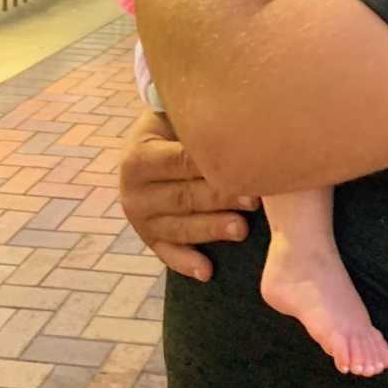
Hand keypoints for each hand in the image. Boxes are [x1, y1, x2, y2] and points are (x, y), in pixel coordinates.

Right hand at [119, 110, 258, 280]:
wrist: (147, 144)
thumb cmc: (174, 125)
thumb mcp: (175, 117)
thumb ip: (198, 121)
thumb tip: (241, 116)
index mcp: (139, 156)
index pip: (180, 163)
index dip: (214, 167)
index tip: (248, 170)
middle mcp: (133, 191)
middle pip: (183, 197)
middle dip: (220, 199)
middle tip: (254, 201)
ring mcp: (139, 218)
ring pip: (179, 227)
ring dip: (211, 230)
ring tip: (241, 230)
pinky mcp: (148, 237)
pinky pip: (167, 252)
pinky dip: (186, 263)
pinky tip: (207, 271)